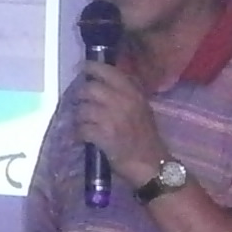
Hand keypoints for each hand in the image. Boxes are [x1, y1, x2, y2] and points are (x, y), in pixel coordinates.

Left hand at [74, 60, 165, 191]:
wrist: (152, 163)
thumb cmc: (146, 136)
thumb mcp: (141, 106)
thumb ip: (126, 92)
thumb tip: (104, 80)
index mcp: (133, 92)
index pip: (107, 71)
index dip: (90, 67)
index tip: (82, 68)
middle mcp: (122, 101)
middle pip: (89, 88)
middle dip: (80, 96)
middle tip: (80, 101)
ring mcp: (111, 118)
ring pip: (82, 109)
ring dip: (79, 117)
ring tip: (83, 123)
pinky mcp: (103, 136)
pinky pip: (81, 129)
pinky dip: (79, 134)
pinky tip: (83, 137)